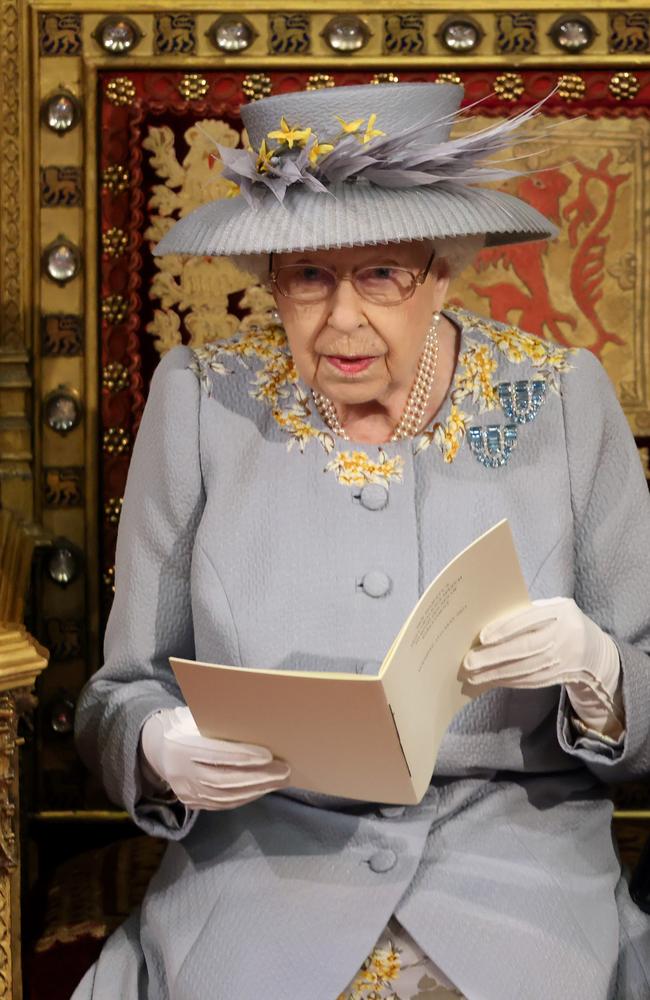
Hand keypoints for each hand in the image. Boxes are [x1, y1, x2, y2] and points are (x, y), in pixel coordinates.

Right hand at [139, 706, 290, 809]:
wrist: (157, 746)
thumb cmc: (188, 724)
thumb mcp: (197, 717)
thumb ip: (219, 723)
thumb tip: (257, 724)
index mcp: (181, 745)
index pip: (216, 753)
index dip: (243, 756)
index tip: (269, 755)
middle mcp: (180, 771)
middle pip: (224, 779)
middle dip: (258, 777)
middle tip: (284, 771)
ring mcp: (184, 790)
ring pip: (225, 795)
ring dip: (256, 789)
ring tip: (279, 780)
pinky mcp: (190, 801)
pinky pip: (221, 803)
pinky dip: (245, 797)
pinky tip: (261, 789)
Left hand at [459, 597, 623, 738]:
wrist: (594, 649)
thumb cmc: (560, 622)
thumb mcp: (551, 609)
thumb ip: (527, 613)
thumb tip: (489, 624)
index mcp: (562, 611)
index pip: (530, 619)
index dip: (505, 629)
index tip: (482, 638)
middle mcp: (566, 635)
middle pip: (527, 647)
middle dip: (495, 656)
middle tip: (470, 661)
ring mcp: (565, 658)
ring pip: (527, 668)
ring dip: (497, 673)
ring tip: (474, 675)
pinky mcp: (560, 676)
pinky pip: (531, 680)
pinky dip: (510, 681)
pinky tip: (493, 680)